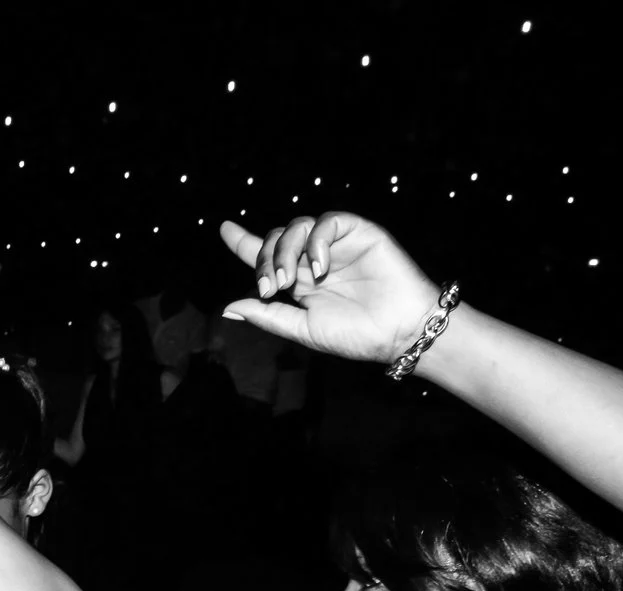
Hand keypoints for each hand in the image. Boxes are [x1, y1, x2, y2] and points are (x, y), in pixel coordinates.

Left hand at [217, 214, 441, 365]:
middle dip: (263, 260)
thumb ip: (267, 316)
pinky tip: (320, 267)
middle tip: (270, 288)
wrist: (398, 333)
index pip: (266, 255)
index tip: (224, 229)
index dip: (244, 242)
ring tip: (289, 282)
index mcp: (300, 281)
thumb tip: (227, 308)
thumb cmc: (355, 335)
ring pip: (296, 227)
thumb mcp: (302, 329)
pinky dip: (317, 241)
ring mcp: (337, 244)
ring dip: (284, 252)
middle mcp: (315, 259)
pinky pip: (328, 222)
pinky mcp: (359, 232)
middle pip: (276, 240)